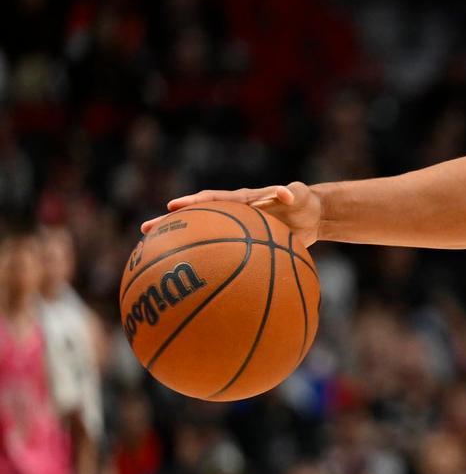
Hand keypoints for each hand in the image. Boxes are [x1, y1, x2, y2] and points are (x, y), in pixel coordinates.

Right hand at [141, 182, 322, 247]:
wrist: (312, 215)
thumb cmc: (305, 201)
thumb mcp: (301, 195)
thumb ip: (292, 192)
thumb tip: (286, 194)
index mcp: (242, 200)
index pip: (213, 199)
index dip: (193, 202)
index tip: (172, 207)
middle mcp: (232, 213)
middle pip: (197, 218)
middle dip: (171, 222)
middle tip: (145, 230)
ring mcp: (235, 228)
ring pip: (203, 236)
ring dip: (181, 244)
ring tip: (154, 255)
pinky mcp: (242, 243)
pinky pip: (221, 253)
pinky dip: (207, 262)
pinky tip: (196, 280)